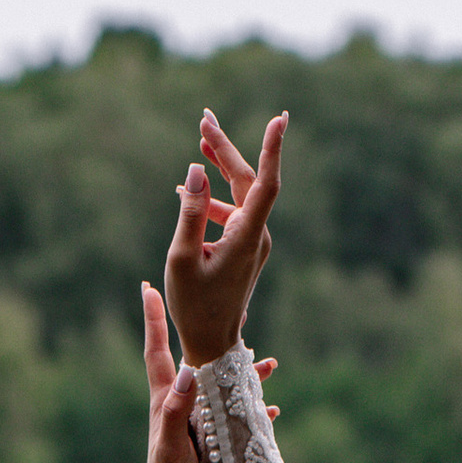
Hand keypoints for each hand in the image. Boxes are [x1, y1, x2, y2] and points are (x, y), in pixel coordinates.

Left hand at [139, 285, 279, 462]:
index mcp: (166, 401)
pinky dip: (257, 414)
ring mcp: (202, 427)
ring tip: (269, 363)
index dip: (154, 321)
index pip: (158, 353)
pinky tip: (273, 410)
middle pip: (200, 362)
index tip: (149, 289)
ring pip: (226, 390)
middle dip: (215, 336)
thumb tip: (189, 368)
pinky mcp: (218, 447)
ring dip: (246, 376)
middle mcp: (185, 408)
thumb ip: (178, 407)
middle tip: (234, 311)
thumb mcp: (170, 445)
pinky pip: (241, 423)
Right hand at [162, 108, 284, 365]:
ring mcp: (253, 242)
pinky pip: (234, 212)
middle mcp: (256, 235)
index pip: (265, 183)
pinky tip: (191, 193)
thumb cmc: (194, 307)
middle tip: (205, 118)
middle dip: (226, 149)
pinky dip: (214, 198)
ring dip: (220, 168)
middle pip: (247, 180)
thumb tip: (195, 171)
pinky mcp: (245, 248)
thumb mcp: (183, 258)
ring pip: (241, 193)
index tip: (278, 119)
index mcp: (247, 236)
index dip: (271, 149)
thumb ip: (191, 212)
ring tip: (200, 141)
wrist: (212, 344)